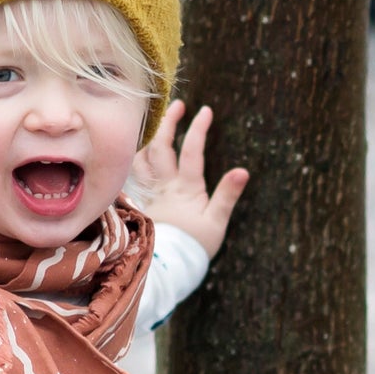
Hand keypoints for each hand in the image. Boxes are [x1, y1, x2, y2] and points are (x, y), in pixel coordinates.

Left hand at [131, 100, 248, 257]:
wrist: (170, 267)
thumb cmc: (196, 246)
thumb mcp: (217, 222)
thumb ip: (227, 195)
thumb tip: (242, 171)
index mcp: (186, 189)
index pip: (192, 151)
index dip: (198, 129)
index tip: (205, 110)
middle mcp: (165, 187)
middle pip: (162, 147)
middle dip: (169, 123)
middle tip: (177, 105)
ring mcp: (151, 193)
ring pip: (142, 159)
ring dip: (147, 139)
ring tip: (153, 124)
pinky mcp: (142, 201)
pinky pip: (133, 176)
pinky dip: (132, 161)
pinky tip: (134, 152)